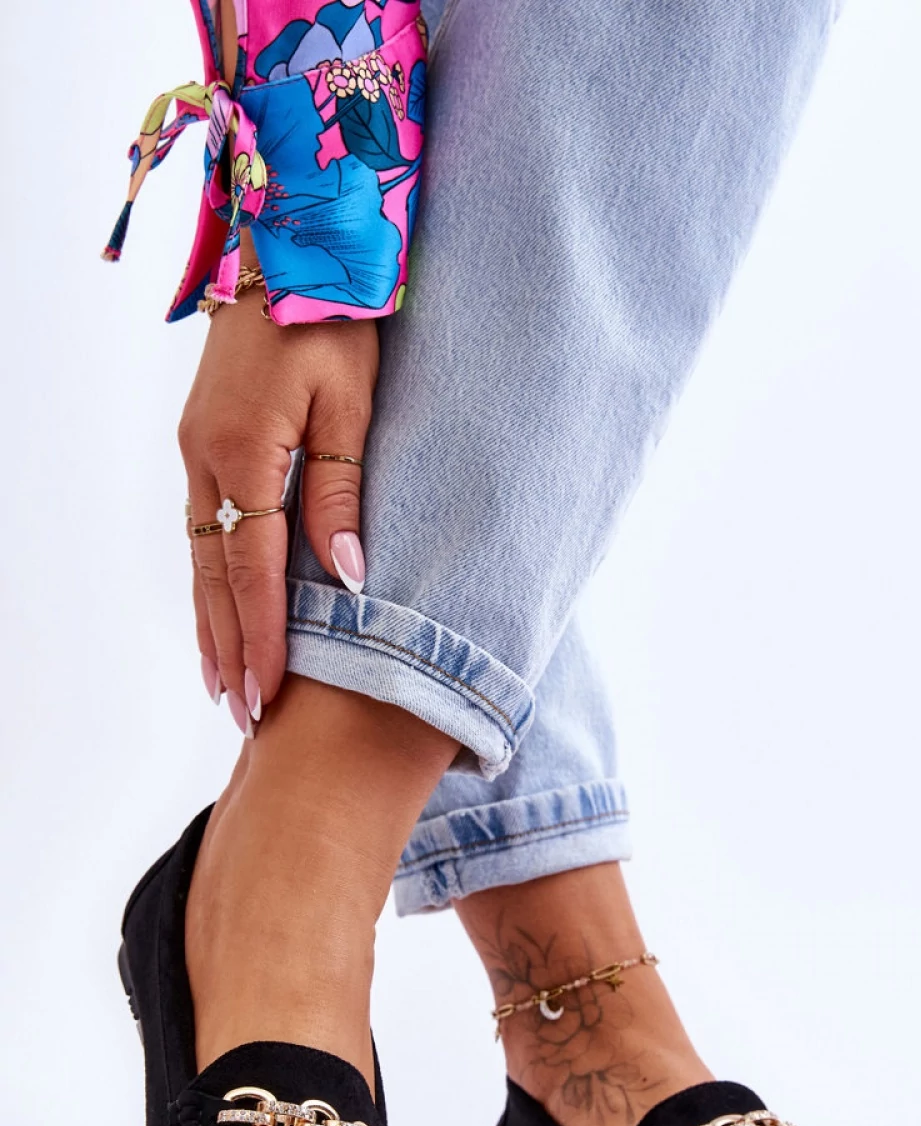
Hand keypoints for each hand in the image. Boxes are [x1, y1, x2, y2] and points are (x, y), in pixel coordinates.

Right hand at [178, 287, 378, 733]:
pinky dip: (210, 580)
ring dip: (212, 622)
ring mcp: (196, 450)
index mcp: (245, 452)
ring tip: (222, 680)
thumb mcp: (350, 404)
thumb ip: (341, 495)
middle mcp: (206, 459)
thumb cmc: (332, 318)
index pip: (254, 570)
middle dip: (229, 646)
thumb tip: (345, 580)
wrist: (287, 246)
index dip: (261, 636)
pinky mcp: (202, 441)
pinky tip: (219, 609)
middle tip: (241, 712)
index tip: (267, 692)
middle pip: (216, 576)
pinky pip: (202, 529)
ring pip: (201, 557)